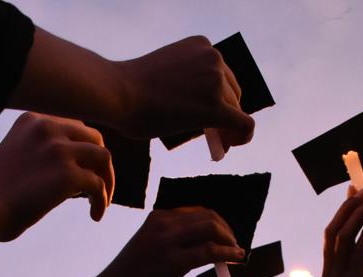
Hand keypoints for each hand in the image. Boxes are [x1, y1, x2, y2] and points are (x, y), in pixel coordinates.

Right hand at [0, 113, 113, 241]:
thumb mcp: (15, 158)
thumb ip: (39, 154)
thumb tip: (69, 171)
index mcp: (32, 121)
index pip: (73, 127)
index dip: (82, 150)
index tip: (81, 171)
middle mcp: (47, 128)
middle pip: (93, 138)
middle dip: (99, 163)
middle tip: (97, 188)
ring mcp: (58, 150)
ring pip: (103, 158)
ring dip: (106, 181)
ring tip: (100, 202)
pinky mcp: (67, 175)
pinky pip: (99, 186)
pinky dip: (101, 202)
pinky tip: (94, 217)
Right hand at [85, 207, 246, 276]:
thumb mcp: (148, 249)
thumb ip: (171, 241)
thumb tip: (201, 244)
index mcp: (156, 217)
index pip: (196, 209)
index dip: (218, 221)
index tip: (227, 234)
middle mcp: (162, 223)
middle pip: (208, 216)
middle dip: (227, 229)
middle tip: (235, 244)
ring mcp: (167, 241)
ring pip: (211, 230)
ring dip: (230, 241)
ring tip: (237, 253)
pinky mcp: (172, 262)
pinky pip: (209, 252)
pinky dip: (228, 254)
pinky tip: (236, 260)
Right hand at [113, 37, 254, 149]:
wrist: (118, 93)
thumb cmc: (130, 88)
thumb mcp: (165, 73)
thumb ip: (187, 83)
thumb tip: (201, 112)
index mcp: (201, 45)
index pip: (222, 74)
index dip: (219, 97)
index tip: (208, 112)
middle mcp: (214, 57)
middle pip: (231, 92)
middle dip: (224, 113)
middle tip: (213, 134)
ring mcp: (216, 80)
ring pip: (235, 110)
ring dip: (227, 127)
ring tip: (215, 142)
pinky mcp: (215, 106)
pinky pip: (244, 125)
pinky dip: (242, 137)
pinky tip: (231, 145)